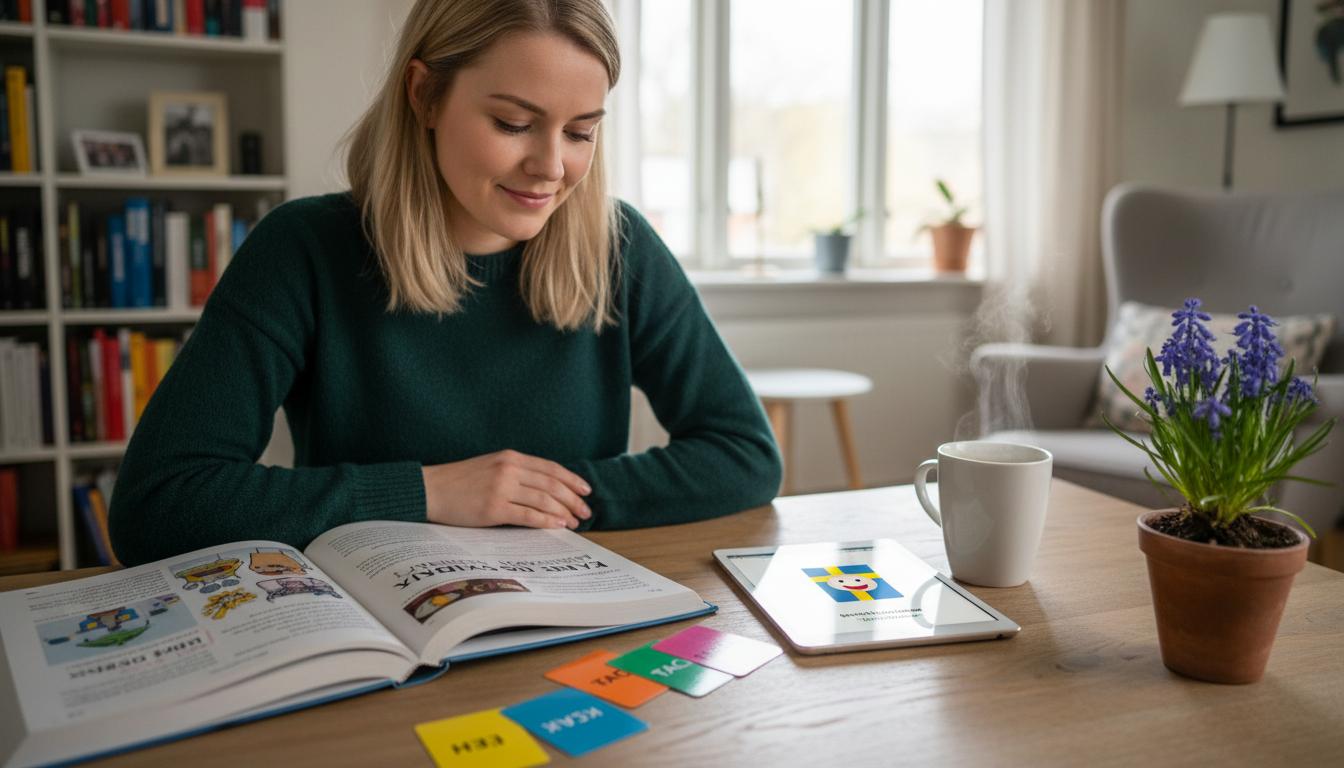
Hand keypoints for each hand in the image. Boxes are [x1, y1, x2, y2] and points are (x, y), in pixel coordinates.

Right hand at [422, 450, 592, 529]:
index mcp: (511, 457)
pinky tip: (557, 525)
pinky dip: (546, 521)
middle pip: (552, 484)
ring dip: (563, 512)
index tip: (585, 491)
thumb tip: (546, 489)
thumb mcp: (491, 466)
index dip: (572, 480)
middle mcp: (509, 469)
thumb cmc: (460, 481)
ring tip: (573, 522)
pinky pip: (527, 515)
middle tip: (585, 512)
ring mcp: (501, 488)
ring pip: (543, 500)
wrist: (430, 489)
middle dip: (572, 499)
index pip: (551, 468)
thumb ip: (516, 472)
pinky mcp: (493, 508)